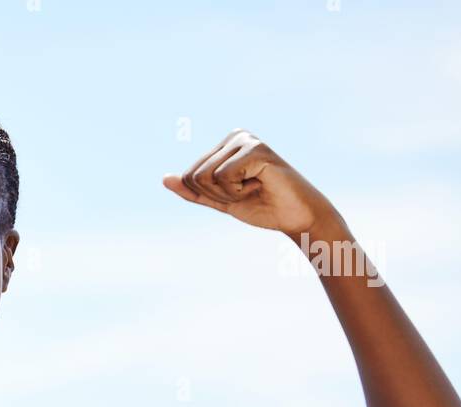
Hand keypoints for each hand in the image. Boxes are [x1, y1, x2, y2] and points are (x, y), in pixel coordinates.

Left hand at [162, 129, 338, 236]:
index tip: (237, 193)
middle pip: (194, 176)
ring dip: (228, 193)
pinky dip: (238, 192)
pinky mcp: (256, 149)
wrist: (296, 217)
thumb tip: (164, 179)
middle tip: (247, 192)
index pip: (188, 176)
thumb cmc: (262, 206)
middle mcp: (235, 136)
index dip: (209, 195)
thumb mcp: (220, 200)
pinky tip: (260, 184)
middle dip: (217, 195)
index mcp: (224, 145)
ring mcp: (246, 140)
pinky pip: (222, 177)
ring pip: (205, 176)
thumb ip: (193, 191)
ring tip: (254, 187)